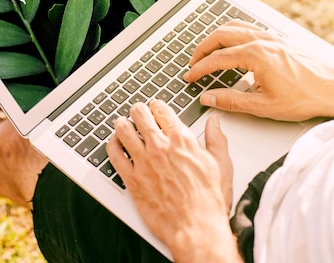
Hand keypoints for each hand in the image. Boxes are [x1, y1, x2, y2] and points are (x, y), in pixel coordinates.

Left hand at [107, 101, 238, 262]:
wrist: (196, 227)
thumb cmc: (208, 201)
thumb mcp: (221, 165)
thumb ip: (216, 139)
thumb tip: (214, 123)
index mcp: (182, 141)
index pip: (162, 111)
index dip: (157, 106)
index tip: (155, 107)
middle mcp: (160, 148)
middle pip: (140, 115)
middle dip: (138, 110)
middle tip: (137, 111)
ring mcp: (143, 162)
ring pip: (123, 130)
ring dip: (122, 123)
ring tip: (122, 123)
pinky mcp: (132, 179)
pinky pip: (114, 155)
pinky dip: (112, 145)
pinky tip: (114, 144)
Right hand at [183, 20, 333, 120]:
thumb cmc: (305, 97)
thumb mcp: (263, 105)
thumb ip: (230, 100)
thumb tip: (208, 98)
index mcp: (255, 55)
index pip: (217, 59)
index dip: (199, 69)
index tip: (190, 77)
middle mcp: (261, 41)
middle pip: (220, 35)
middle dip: (202, 49)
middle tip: (192, 63)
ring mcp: (270, 37)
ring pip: (233, 27)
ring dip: (215, 38)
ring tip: (206, 52)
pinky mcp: (277, 39)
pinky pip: (247, 27)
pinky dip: (231, 33)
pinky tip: (230, 45)